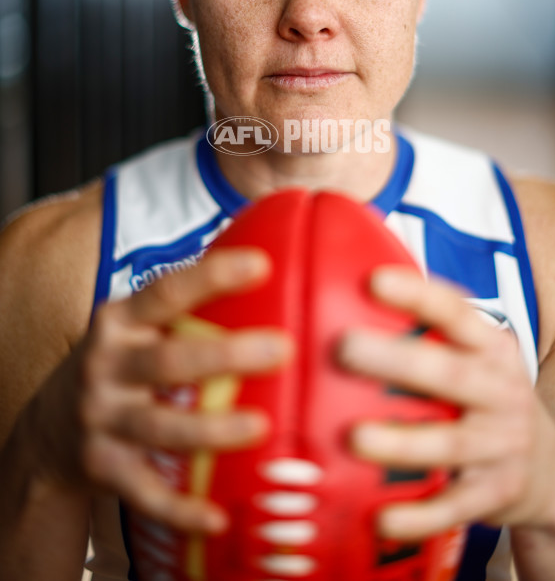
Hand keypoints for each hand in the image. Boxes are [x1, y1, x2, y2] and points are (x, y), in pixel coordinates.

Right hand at [32, 248, 292, 533]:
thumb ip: (184, 306)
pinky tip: (218, 515)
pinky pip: (145, 493)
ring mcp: (102, 419)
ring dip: (211, 428)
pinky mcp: (102, 467)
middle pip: (167, 360)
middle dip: (225, 354)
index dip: (212, 276)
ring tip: (261, 426)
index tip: (262, 264)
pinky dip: (180, 508)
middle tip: (282, 348)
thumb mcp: (134, 326)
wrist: (48, 429)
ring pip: (159, 427)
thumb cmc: (118, 364)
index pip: (165, 291)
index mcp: (118, 321)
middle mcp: (106, 366)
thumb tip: (267, 269)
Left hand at [338, 267, 554, 540]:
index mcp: (493, 348)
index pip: (456, 313)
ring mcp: (501, 445)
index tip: (375, 281)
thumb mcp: (478, 357)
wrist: (550, 471)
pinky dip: (418, 515)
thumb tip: (354, 283)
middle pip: (448, 373)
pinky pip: (454, 507)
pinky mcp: (495, 494)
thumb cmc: (488, 399)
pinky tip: (381, 517)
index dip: (417, 295)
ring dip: (401, 441)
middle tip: (344, 348)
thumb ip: (430, 331)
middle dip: (397, 360)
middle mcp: (502, 392)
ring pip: (448, 443)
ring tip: (354, 437)